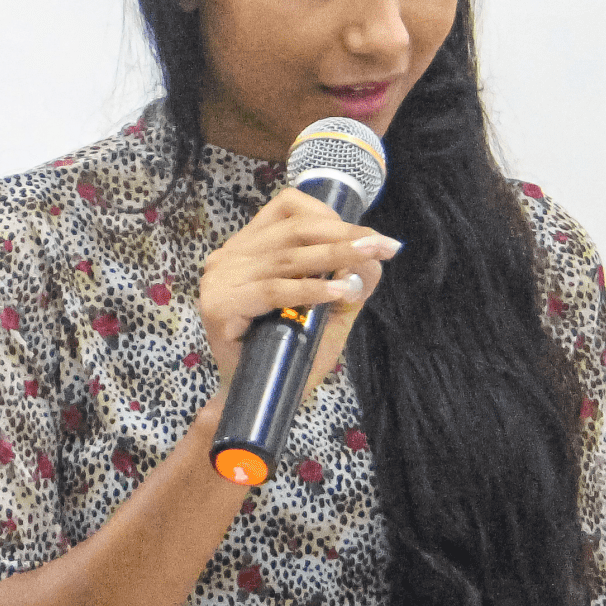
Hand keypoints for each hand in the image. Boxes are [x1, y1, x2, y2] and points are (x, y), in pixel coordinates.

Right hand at [198, 188, 400, 396]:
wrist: (254, 397)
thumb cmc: (287, 352)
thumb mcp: (326, 311)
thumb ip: (345, 282)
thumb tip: (372, 259)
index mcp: (247, 247)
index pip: (286, 208)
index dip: (330, 216)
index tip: (369, 235)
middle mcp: (229, 256)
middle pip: (293, 231)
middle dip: (344, 236)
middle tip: (385, 245)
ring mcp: (220, 279)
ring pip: (288, 258)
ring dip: (336, 256)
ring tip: (371, 257)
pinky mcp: (220, 306)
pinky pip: (273, 290)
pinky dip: (310, 289)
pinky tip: (338, 291)